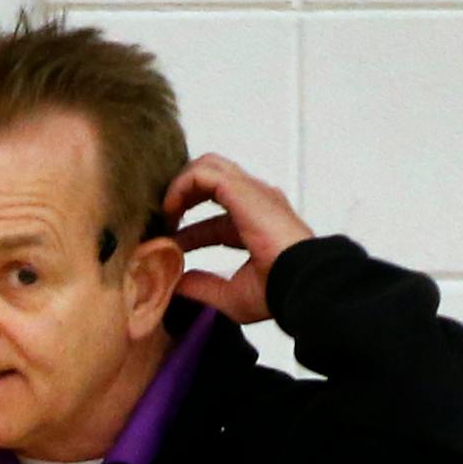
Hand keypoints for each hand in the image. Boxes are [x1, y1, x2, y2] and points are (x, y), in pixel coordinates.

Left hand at [162, 154, 313, 324]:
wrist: (300, 282)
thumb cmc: (277, 290)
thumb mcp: (231, 295)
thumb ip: (203, 287)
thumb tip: (176, 284)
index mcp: (258, 227)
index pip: (215, 222)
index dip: (188, 233)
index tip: (167, 250)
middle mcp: (257, 204)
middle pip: (212, 183)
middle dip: (182, 197)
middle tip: (162, 224)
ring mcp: (252, 192)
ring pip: (207, 168)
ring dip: (179, 187)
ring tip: (164, 213)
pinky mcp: (243, 189)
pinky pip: (202, 173)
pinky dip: (180, 186)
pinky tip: (170, 209)